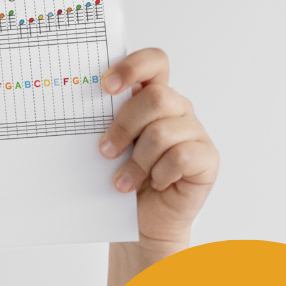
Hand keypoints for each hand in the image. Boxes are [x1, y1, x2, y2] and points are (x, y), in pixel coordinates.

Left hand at [98, 48, 218, 246]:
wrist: (143, 223)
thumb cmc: (125, 182)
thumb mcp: (110, 150)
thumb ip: (106, 125)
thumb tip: (79, 114)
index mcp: (153, 98)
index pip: (154, 63)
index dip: (132, 67)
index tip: (105, 87)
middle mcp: (177, 110)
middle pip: (156, 97)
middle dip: (124, 126)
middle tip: (105, 152)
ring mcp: (194, 133)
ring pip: (163, 132)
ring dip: (136, 162)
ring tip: (122, 183)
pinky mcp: (207, 159)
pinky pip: (181, 157)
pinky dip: (160, 174)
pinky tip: (154, 185)